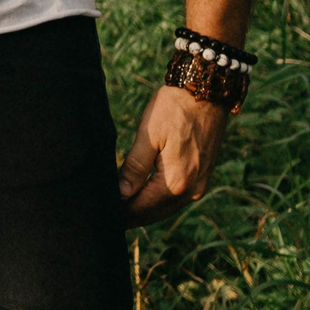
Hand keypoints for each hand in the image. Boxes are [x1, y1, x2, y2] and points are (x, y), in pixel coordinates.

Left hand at [117, 85, 231, 225]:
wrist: (206, 92)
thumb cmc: (174, 109)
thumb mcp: (148, 135)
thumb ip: (135, 167)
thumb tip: (121, 193)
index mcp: (176, 181)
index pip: (142, 208)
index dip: (122, 213)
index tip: (103, 216)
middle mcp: (192, 190)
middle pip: (155, 213)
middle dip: (132, 216)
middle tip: (107, 217)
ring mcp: (200, 184)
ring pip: (167, 208)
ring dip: (145, 210)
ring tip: (121, 209)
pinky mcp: (203, 176)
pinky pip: (177, 198)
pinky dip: (159, 201)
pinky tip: (143, 196)